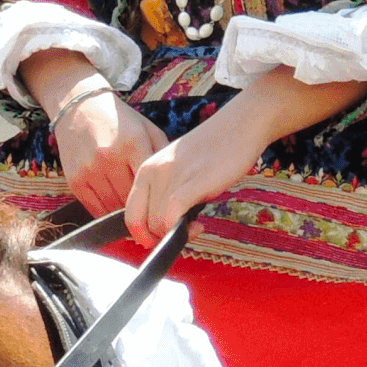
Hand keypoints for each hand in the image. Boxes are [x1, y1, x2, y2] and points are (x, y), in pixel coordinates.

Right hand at [55, 94, 170, 219]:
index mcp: (133, 143)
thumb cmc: (118, 120)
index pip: (151, 183)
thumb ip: (162, 153)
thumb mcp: (146, 128)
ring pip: (113, 207)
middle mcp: (110, 157)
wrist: (78, 108)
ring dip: (124, 213)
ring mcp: (90, 169)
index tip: (164, 205)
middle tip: (149, 211)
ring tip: (132, 210)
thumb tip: (175, 184)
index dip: (159, 198)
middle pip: (133, 199)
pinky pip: (94, 208)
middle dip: (142, 207)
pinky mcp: (74, 179)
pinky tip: (113, 208)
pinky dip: (105, 213)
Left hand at [122, 99, 268, 248]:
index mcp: (145, 170)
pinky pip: (172, 215)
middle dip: (160, 238)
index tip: (161, 239)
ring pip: (156, 223)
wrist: (237, 127)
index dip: (142, 235)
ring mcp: (171, 176)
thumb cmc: (210, 152)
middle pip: (141, 223)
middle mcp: (152, 172)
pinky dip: (182, 230)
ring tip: (195, 227)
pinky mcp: (192, 181)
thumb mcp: (178, 171)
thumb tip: (162, 227)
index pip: (129, 214)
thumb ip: (165, 194)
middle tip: (183, 233)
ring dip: (175, 235)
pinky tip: (199, 226)